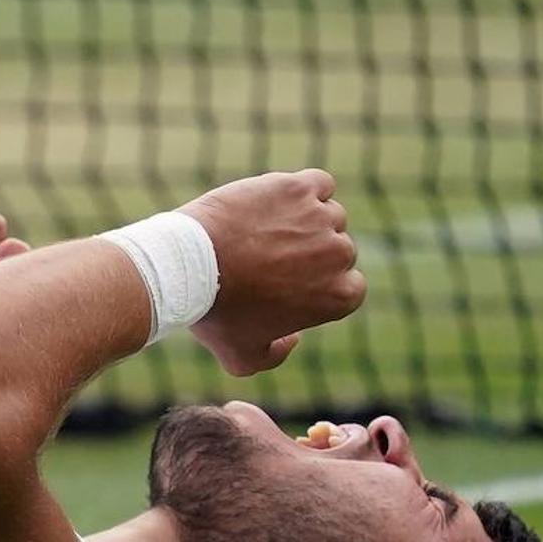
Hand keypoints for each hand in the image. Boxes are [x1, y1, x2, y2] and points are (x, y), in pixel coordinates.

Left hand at [178, 169, 361, 375]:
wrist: (190, 265)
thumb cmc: (216, 314)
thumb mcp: (242, 357)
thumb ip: (275, 356)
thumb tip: (293, 337)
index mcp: (339, 296)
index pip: (352, 287)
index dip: (325, 286)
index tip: (297, 285)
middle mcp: (339, 254)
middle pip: (341, 249)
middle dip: (313, 254)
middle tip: (273, 257)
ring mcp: (320, 217)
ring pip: (329, 215)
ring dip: (309, 220)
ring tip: (269, 230)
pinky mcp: (297, 187)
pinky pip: (319, 184)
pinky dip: (307, 190)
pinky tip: (280, 201)